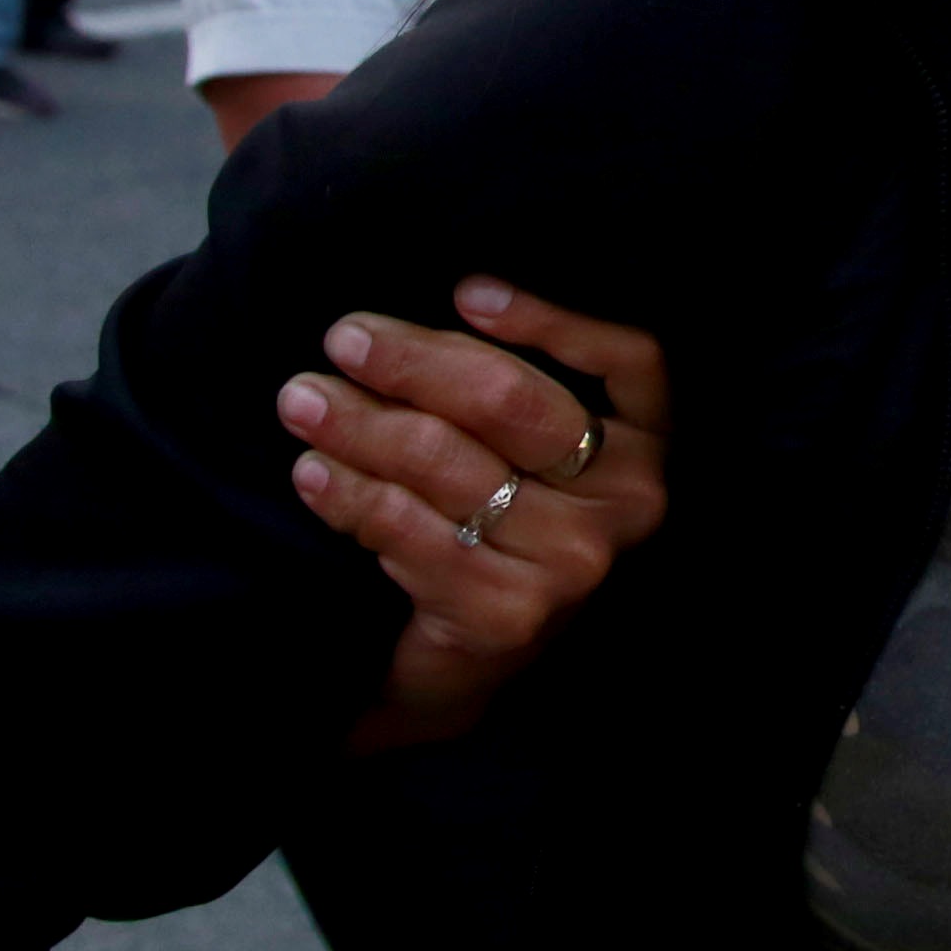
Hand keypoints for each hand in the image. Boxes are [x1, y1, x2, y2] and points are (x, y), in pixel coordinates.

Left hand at [279, 280, 673, 741]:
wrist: (470, 659)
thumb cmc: (497, 517)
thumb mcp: (524, 447)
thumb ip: (500, 386)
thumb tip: (418, 313)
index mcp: (647, 442)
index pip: (629, 359)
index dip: (550, 320)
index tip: (463, 291)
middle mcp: (629, 502)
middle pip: (509, 402)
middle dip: (411, 362)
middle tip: (341, 338)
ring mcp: (573, 563)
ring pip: (444, 462)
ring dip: (358, 424)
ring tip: (302, 401)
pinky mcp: (507, 612)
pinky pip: (407, 528)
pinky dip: (350, 493)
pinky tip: (313, 473)